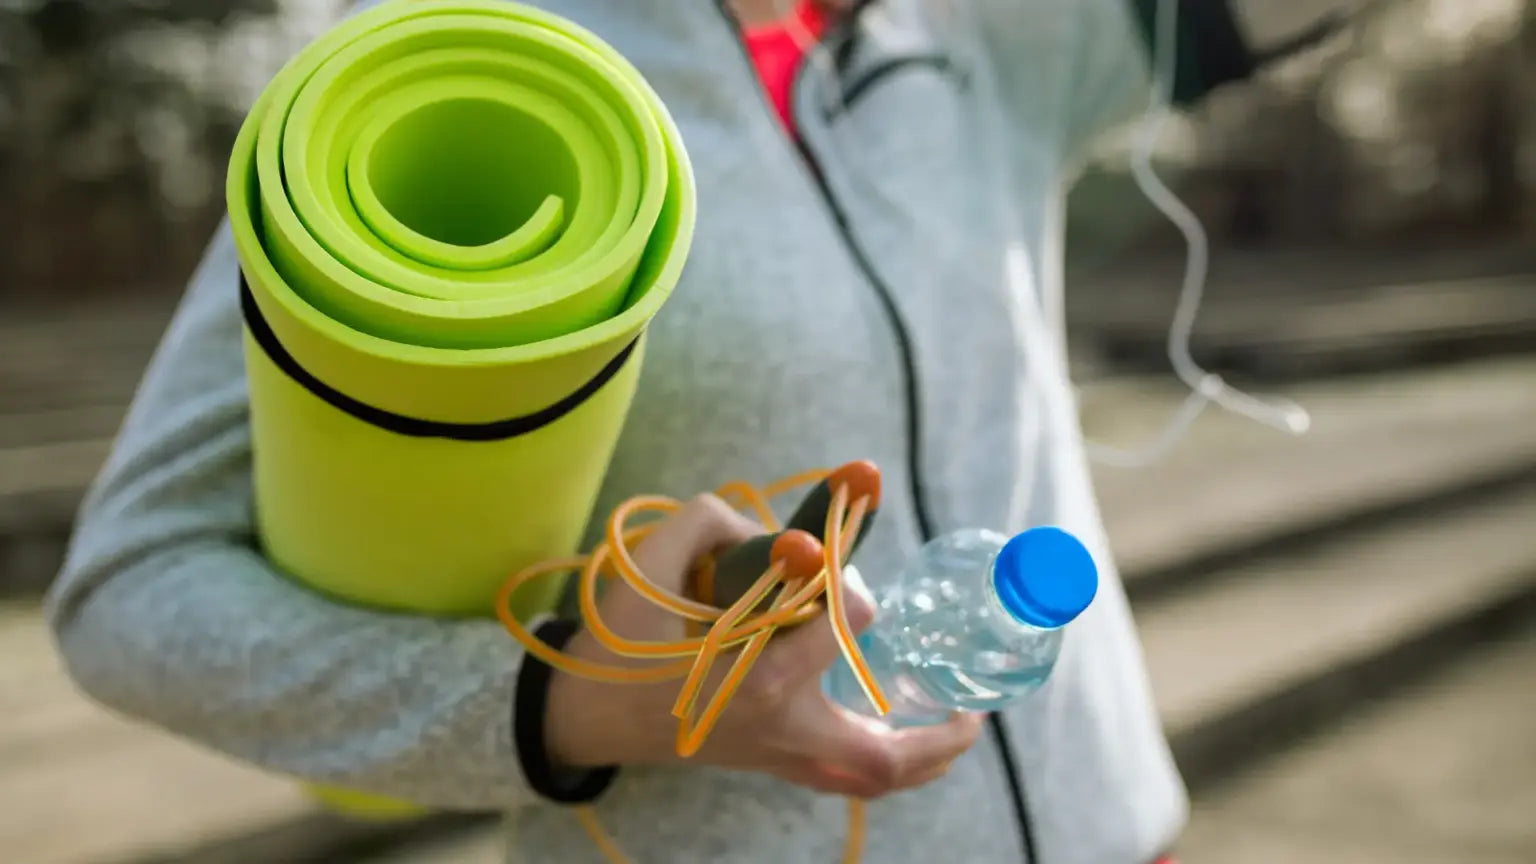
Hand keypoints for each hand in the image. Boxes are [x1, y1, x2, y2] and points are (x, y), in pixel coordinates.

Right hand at [544, 494, 982, 798]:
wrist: (586, 711)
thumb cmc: (621, 640)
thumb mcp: (655, 562)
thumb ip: (716, 526)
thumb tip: (784, 535)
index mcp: (758, 677)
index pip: (844, 622)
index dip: (849, 578)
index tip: (834, 556)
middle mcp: (778, 727)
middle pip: (881, 755)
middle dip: (937, 738)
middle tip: (970, 708)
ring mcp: (776, 754)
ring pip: (868, 779)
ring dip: (921, 761)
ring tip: (959, 730)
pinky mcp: (769, 762)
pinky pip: (844, 779)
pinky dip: (884, 764)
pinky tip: (906, 739)